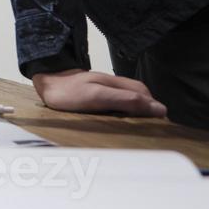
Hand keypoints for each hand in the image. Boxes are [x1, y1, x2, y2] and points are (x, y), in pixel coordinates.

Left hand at [33, 69, 166, 117]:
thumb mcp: (99, 97)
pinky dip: (124, 108)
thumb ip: (126, 101)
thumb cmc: (69, 92)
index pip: (144, 95)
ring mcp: (104, 88)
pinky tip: (122, 117)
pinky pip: (117, 99)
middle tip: (156, 126)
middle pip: (139, 94)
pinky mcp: (96, 93)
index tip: (163, 125)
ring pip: (129, 96)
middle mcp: (113, 84)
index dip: (155, 108)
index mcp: (117, 85)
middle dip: (149, 108)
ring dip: (138, 108)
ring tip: (143, 123)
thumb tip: (158, 108)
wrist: (45, 82)